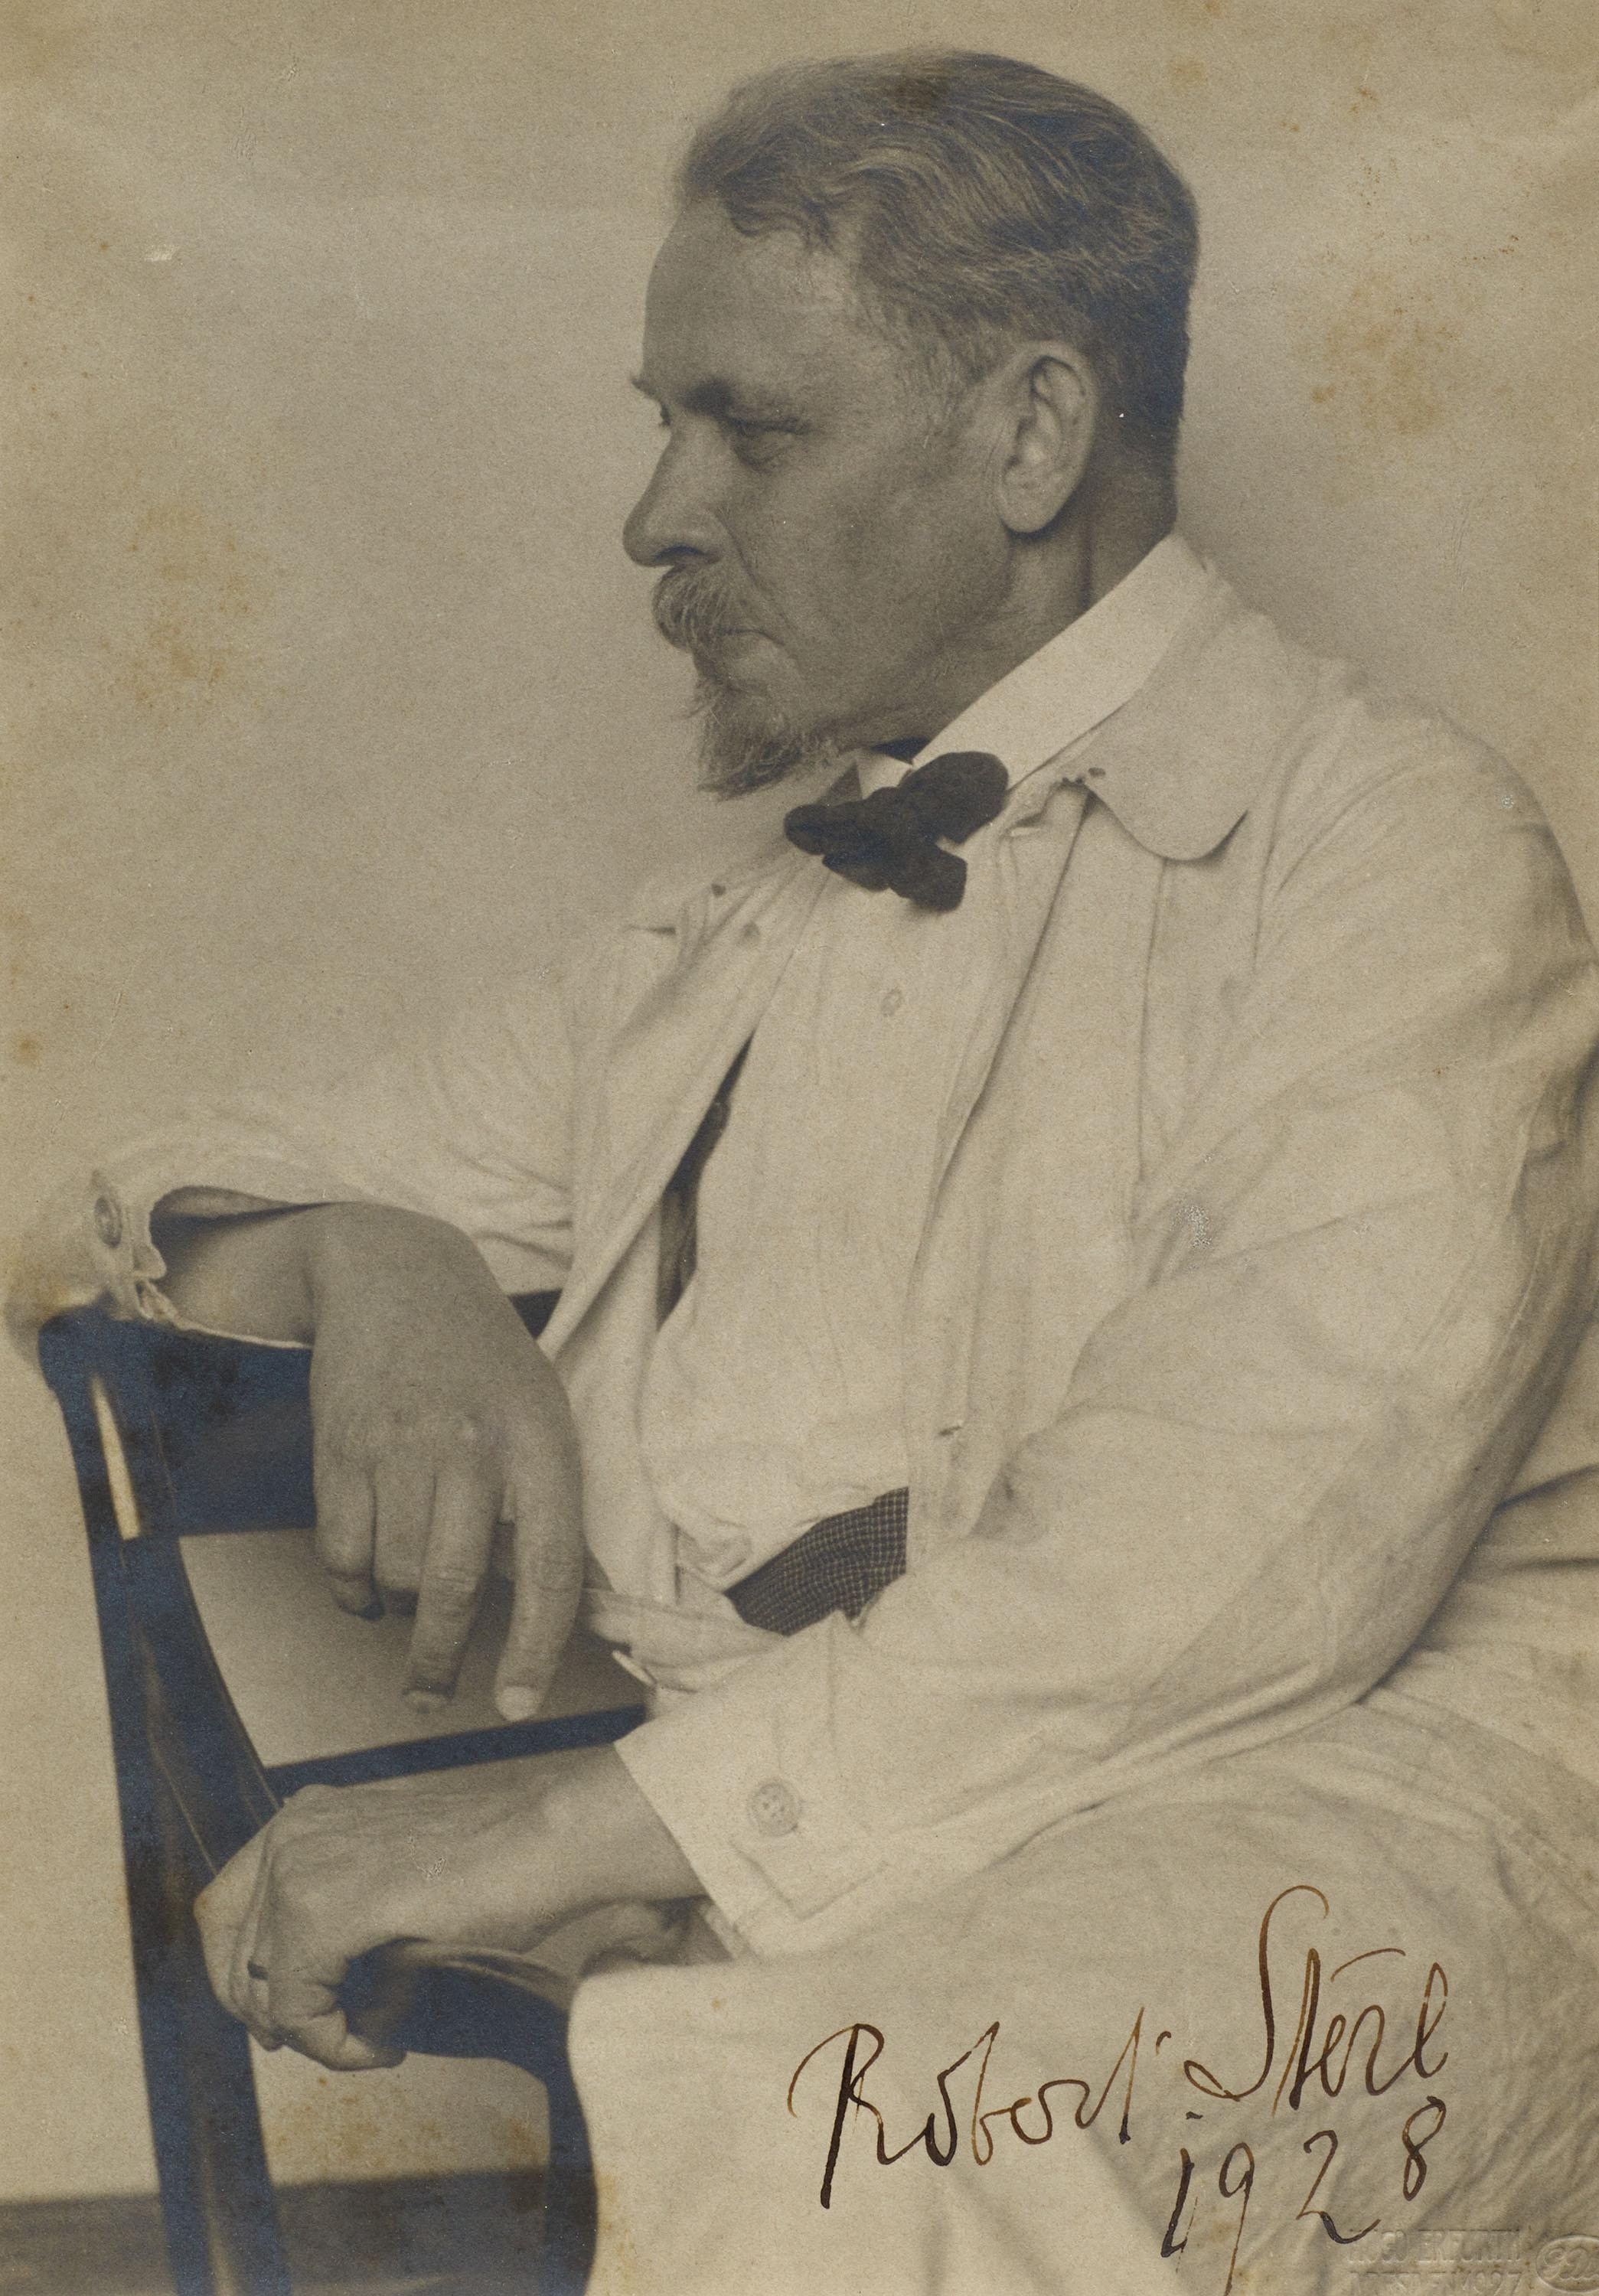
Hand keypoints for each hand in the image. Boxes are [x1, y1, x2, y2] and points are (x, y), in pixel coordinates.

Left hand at [194, 1748, 701, 2069]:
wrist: (545, 1844)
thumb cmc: (490, 1867)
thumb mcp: (389, 1886)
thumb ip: (334, 1927)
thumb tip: (284, 2016)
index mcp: (303, 1817)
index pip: (222, 1911)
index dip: (243, 1980)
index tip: (284, 2024)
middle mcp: (291, 1832)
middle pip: (228, 1952)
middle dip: (272, 2014)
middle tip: (333, 2041)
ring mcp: (302, 1866)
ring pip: (262, 1989)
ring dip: (316, 2032)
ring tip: (377, 2037)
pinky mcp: (325, 1909)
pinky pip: (299, 2008)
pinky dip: (336, 2044)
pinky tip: (386, 2041)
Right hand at [303, 1205, 583, 1715]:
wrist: (395, 1272)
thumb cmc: (482, 1360)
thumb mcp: (542, 1412)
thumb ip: (550, 1503)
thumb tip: (562, 1610)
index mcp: (541, 1442)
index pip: (549, 1566)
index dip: (534, 1649)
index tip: (517, 1707)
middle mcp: (472, 1446)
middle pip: (454, 1588)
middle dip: (441, 1661)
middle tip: (434, 1695)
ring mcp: (399, 1446)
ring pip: (394, 1578)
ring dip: (400, 1612)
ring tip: (408, 1601)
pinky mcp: (339, 1448)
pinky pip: (342, 1555)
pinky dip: (353, 1590)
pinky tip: (367, 1583)